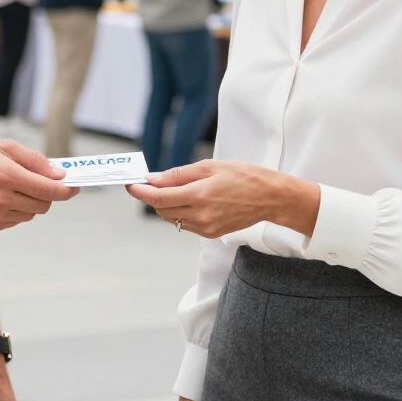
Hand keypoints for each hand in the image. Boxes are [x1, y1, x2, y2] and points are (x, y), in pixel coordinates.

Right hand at [0, 139, 76, 232]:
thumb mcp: (3, 147)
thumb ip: (34, 160)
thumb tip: (58, 174)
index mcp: (6, 175)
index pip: (47, 190)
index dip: (66, 190)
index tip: (76, 186)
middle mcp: (1, 199)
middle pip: (42, 205)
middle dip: (48, 194)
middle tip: (43, 182)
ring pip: (30, 214)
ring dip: (31, 202)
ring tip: (15, 187)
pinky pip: (15, 221)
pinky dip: (17, 210)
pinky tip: (2, 197)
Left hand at [127, 159, 319, 238]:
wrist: (271, 198)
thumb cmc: (244, 176)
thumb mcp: (210, 167)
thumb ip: (178, 175)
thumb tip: (152, 179)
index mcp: (199, 195)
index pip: (158, 197)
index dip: (140, 191)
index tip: (130, 184)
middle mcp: (200, 215)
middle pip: (161, 209)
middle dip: (152, 196)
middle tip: (149, 182)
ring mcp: (205, 227)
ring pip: (171, 218)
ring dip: (165, 204)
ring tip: (171, 189)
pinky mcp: (210, 234)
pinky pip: (185, 224)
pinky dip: (179, 212)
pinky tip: (187, 200)